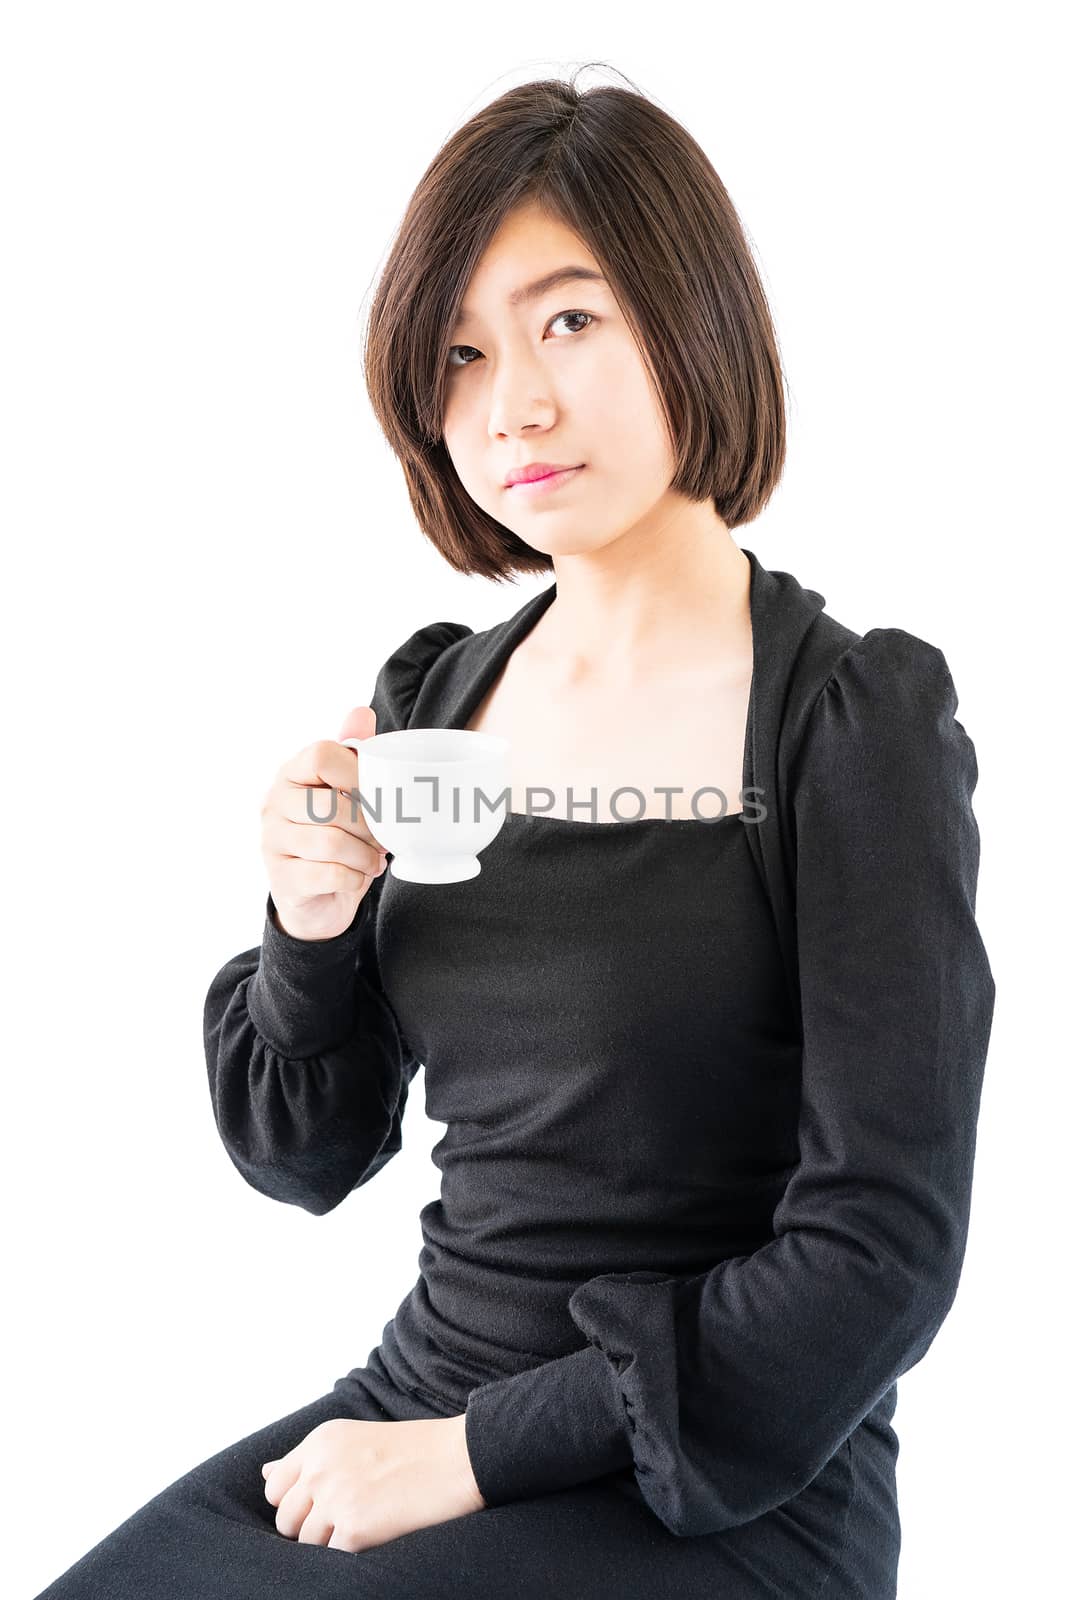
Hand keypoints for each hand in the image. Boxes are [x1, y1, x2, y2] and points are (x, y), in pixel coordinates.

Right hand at [260, 705, 389, 941]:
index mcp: (291, 773)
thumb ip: (351, 753)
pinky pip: (327, 874)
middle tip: (384, 839)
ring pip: (331, 841)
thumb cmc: (334, 835)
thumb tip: (361, 712)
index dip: (358, 774)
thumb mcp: (343, 792)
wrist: (315, 895)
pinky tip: (358, 877)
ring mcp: (272, 842)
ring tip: (374, 861)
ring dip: (364, 855)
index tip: (378, 797)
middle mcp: (274, 803)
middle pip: (331, 803)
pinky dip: (354, 878)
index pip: (323, 755)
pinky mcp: (281, 879)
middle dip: (369, 825)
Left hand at [261, 1412, 485, 1551]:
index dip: (295, 1503)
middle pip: (286, 1520)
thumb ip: (308, 1459)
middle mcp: (320, 1467)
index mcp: (319, 1442)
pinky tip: (376, 1535)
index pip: (274, 1487)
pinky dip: (351, 1555)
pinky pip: (332, 1559)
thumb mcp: (351, 1439)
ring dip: (332, 1542)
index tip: (320, 1505)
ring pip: (307, 1544)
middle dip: (309, 1527)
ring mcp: (335, 1498)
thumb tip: (265, 1473)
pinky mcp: (354, 1529)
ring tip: (368, 1522)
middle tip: (348, 1518)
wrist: (458, 1460)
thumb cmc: (412, 1450)